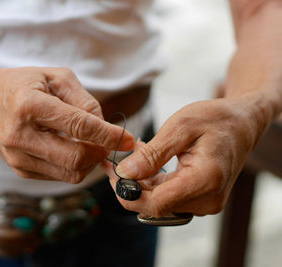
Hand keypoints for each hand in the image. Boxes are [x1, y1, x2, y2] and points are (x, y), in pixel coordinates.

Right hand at [0, 66, 133, 182]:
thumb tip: (106, 128)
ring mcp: (17, 158)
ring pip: (70, 173)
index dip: (109, 135)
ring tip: (91, 143)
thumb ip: (83, 100)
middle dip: (102, 153)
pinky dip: (74, 165)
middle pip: (76, 158)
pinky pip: (59, 176)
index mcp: (28, 105)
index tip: (129, 139)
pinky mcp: (19, 171)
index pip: (79, 126)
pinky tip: (71, 148)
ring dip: (90, 161)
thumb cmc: (21, 85)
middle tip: (111, 143)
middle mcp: (20, 136)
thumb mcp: (54, 77)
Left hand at [103, 95, 267, 216]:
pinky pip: (168, 196)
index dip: (127, 192)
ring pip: (158, 201)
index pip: (155, 204)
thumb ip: (152, 154)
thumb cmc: (215, 119)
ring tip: (133, 153)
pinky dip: (152, 182)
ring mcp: (204, 202)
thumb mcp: (180, 127)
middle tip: (114, 160)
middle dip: (129, 185)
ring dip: (140, 181)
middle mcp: (207, 200)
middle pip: (154, 204)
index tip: (112, 172)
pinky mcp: (200, 199)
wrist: (242, 123)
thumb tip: (124, 173)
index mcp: (204, 181)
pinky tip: (146, 162)